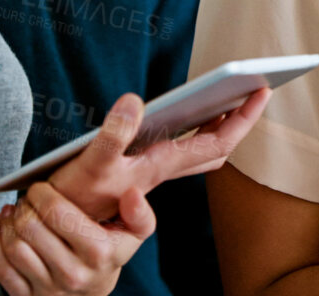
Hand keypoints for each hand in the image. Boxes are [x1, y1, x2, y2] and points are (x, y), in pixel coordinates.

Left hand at [0, 181, 154, 295]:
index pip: (59, 214)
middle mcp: (73, 274)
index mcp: (99, 252)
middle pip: (31, 228)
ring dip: (7, 223)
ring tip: (13, 210)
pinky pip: (1, 269)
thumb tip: (131, 193)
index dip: (43, 194)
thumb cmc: (111, 252)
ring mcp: (48, 289)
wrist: (93, 293)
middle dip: (24, 205)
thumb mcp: (134, 234)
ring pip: (14, 247)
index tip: (40, 186)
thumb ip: (140, 213)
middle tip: (26, 198)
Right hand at [48, 87, 270, 222]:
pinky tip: (185, 113)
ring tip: (227, 95)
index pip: (216, 143)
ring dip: (216, 123)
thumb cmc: (74, 195)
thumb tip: (134, 101)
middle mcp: (161, 170)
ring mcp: (150, 172)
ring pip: (197, 149)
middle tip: (253, 88)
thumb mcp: (91, 164)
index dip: (243, 120)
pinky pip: (176, 148)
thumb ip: (113, 134)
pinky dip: (190, 129)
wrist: (55, 231)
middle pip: (214, 146)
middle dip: (238, 119)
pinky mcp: (135, 170)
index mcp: (160, 165)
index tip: (262, 92)